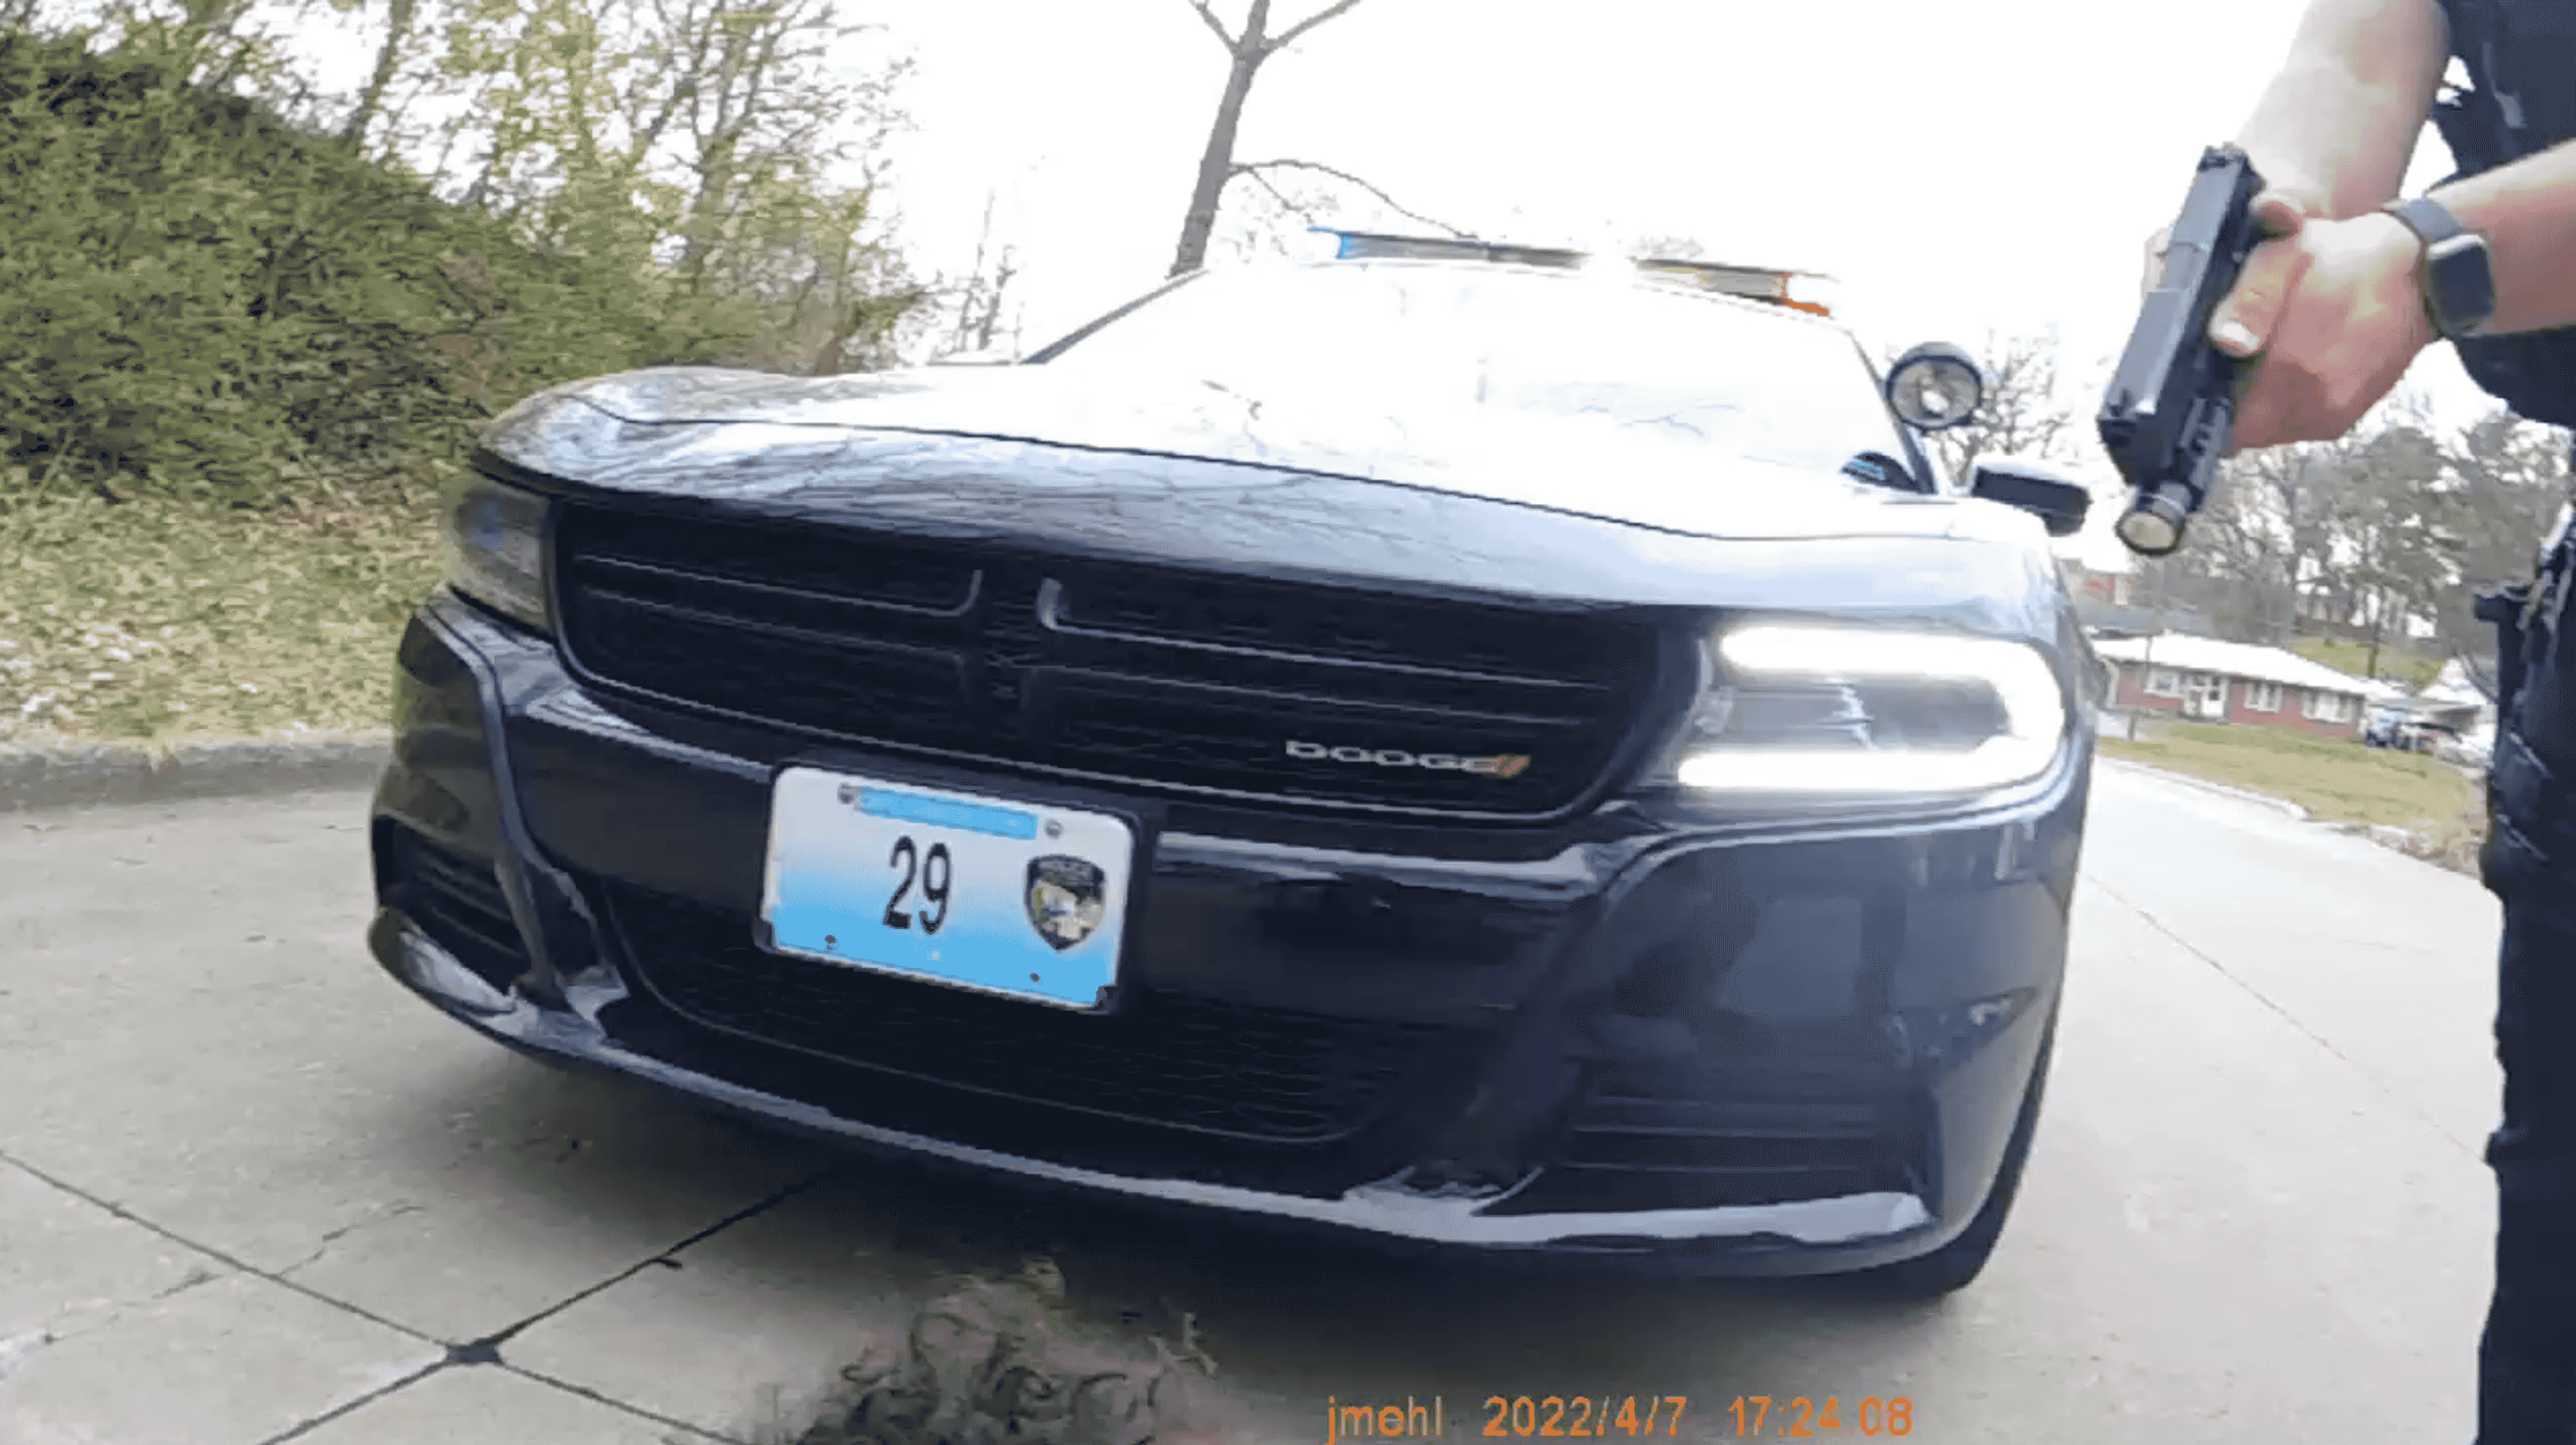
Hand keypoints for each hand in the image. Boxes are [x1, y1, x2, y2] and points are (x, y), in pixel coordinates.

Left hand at [2203, 196, 2436, 451]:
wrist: (2419, 273)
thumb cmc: (2347, 259)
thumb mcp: (2283, 255)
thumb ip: (2247, 299)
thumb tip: (2226, 340)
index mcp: (2291, 364)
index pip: (2221, 419)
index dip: (2203, 402)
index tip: (2201, 382)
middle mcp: (2314, 401)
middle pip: (2241, 430)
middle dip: (2227, 403)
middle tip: (2229, 366)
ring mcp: (2331, 415)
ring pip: (2267, 430)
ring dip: (2256, 405)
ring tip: (2265, 361)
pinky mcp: (2344, 418)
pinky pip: (2295, 425)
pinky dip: (2284, 404)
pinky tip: (2291, 367)